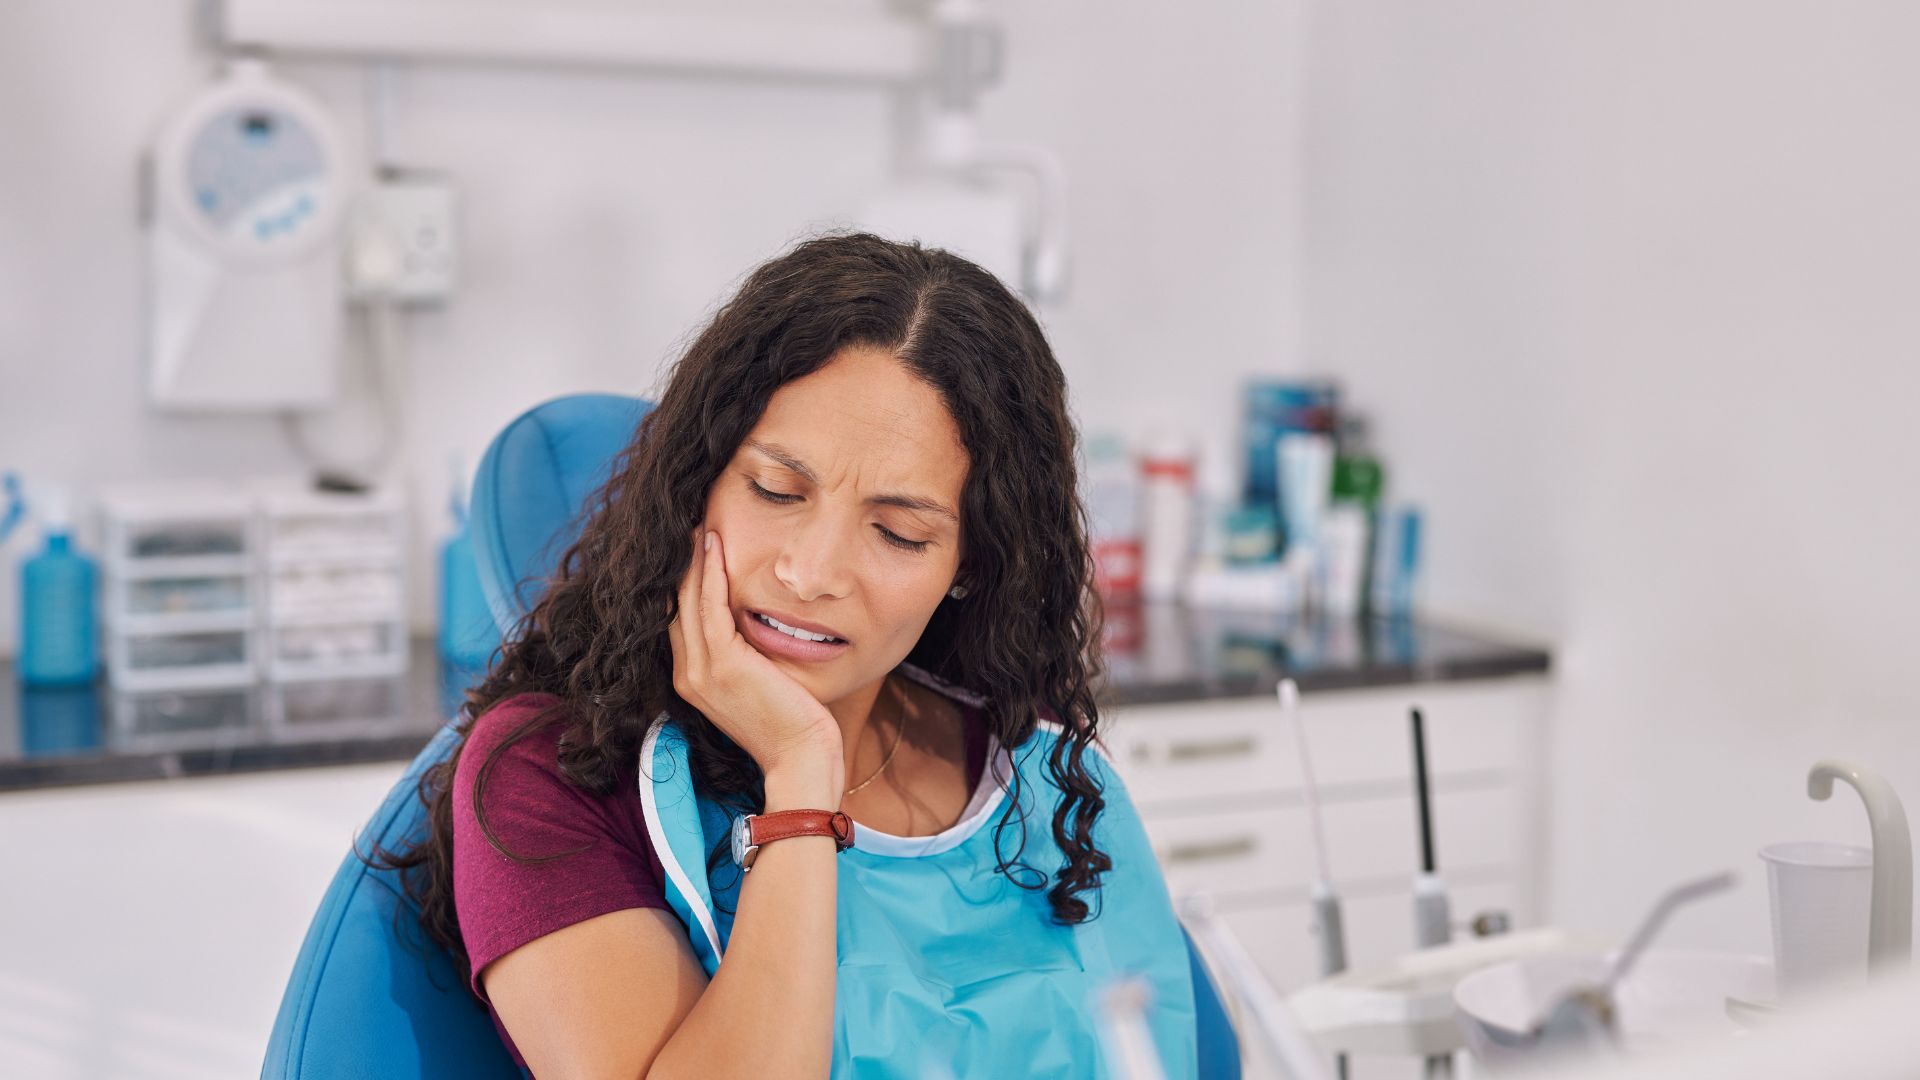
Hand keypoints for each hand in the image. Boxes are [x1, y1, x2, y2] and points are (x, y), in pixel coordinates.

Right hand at [667, 528, 843, 788]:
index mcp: (693, 681)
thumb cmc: (791, 724)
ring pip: (687, 601)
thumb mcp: (758, 685)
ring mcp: (701, 671)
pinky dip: (709, 573)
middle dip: (681, 564)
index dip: (683, 582)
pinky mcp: (723, 665)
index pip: (679, 620)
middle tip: (689, 524)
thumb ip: (744, 657)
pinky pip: (709, 607)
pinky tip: (714, 544)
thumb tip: (753, 625)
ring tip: (699, 525)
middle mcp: (687, 675)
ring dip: (692, 559)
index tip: (693, 547)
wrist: (802, 758)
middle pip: (674, 605)